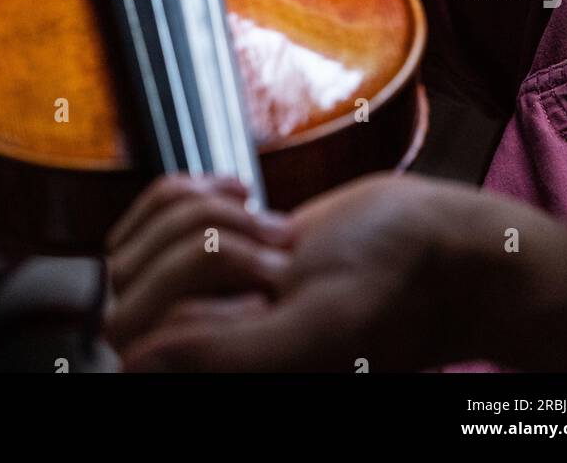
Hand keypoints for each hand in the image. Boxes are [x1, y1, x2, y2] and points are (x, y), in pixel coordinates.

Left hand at [104, 170, 566, 371]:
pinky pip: (166, 207)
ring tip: (277, 238)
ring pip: (150, 233)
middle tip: (278, 257)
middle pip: (130, 274)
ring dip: (213, 216)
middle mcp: (201, 342)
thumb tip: (133, 359)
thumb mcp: (315, 324)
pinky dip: (203, 189)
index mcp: (219, 376)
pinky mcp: (217, 250)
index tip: (256, 283)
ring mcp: (205, 296)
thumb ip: (225, 351)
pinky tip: (249, 197)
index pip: (127, 332)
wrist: (438, 242)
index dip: (171, 289)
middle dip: (201, 244)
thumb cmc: (396, 284)